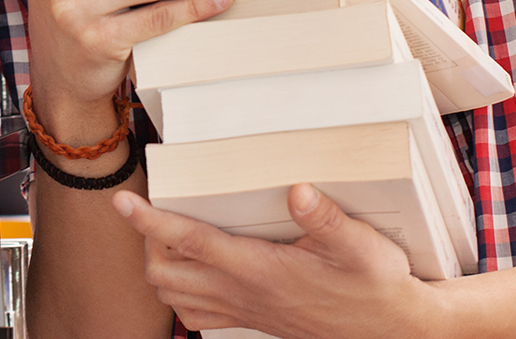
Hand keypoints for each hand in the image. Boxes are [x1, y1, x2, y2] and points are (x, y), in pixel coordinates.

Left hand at [113, 185, 442, 338]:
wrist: (391, 329)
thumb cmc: (376, 286)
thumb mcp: (360, 246)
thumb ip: (326, 219)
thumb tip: (298, 191)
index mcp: (259, 269)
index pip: (189, 242)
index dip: (151, 221)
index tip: (124, 201)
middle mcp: (242, 293)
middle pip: (165, 273)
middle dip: (146, 242)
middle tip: (153, 207)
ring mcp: (244, 311)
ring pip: (174, 296)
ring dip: (159, 267)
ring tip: (164, 233)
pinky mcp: (252, 320)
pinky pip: (197, 315)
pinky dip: (180, 293)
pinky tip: (191, 271)